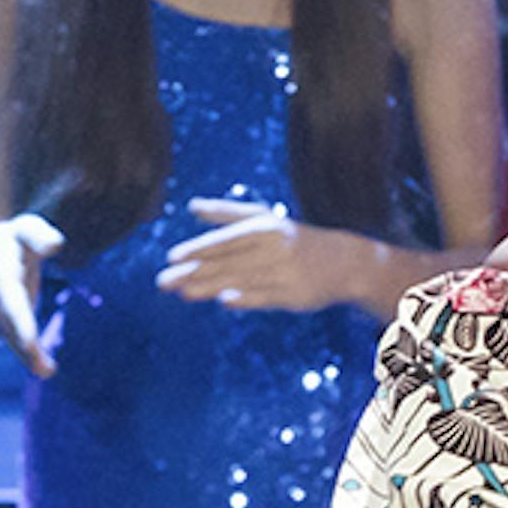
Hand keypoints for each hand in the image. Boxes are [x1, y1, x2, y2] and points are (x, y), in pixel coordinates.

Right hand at [0, 208, 64, 374]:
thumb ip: (39, 235)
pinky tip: (45, 367)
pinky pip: (11, 340)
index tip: (31, 343)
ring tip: (48, 371)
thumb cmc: (15, 237)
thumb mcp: (27, 228)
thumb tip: (57, 245)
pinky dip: (26, 355)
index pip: (8, 298)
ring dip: (26, 356)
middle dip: (24, 348)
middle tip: (45, 370)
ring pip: (8, 337)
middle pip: (7, 324)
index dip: (18, 321)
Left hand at [160, 198, 374, 311]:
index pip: (225, 239)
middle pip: (227, 262)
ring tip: (182, 293)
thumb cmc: (294, 239)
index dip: (198, 248)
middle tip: (163, 281)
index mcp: (265, 227)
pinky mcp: (296, 296)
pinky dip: (246, 298)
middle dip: (194, 272)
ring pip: (241, 280)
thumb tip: (191, 207)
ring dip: (209, 287)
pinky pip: (266, 297)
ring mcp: (286, 273)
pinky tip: (224, 300)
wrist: (344, 262)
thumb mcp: (264, 220)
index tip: (172, 257)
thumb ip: (227, 214)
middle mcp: (274, 248)